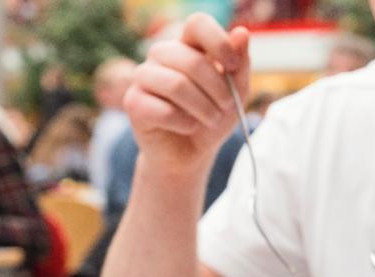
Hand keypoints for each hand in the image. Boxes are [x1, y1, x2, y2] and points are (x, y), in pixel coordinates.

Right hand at [123, 13, 248, 169]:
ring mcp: (143, 77)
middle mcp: (162, 56)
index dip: (218, 42)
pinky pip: (162, 110)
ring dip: (202, 107)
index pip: (197, 24)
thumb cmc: (211, 119)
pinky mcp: (133, 102)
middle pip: (191, 60)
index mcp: (186, 45)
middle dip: (216, 88)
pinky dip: (183, 123)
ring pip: (176, 84)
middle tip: (226, 106)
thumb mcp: (236, 93)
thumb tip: (241, 33)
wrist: (190, 154)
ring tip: (211, 119)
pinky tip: (188, 127)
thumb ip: (240, 64)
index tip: (233, 65)